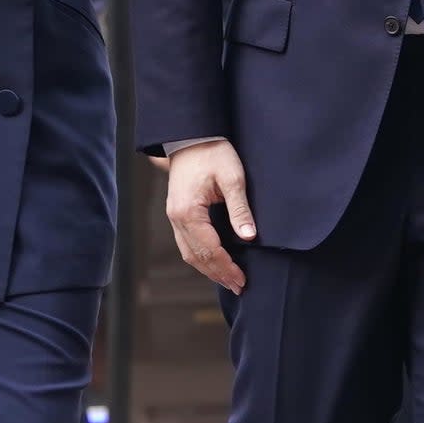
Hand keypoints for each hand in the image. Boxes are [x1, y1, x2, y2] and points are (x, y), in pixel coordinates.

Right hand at [166, 138, 255, 292]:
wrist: (191, 136)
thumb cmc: (213, 152)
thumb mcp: (233, 177)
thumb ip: (240, 208)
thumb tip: (249, 237)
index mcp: (189, 211)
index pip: (209, 249)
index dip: (227, 267)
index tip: (242, 279)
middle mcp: (177, 218)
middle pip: (197, 256)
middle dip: (218, 274)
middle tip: (238, 286)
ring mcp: (174, 217)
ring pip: (189, 253)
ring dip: (208, 269)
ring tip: (228, 281)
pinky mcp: (177, 213)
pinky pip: (187, 244)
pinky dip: (201, 257)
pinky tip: (214, 263)